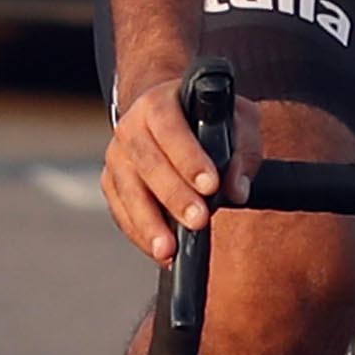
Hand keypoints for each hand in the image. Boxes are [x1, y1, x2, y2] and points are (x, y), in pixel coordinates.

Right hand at [102, 61, 249, 262]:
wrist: (171, 115)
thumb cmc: (208, 118)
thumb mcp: (238, 120)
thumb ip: (243, 151)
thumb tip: (237, 190)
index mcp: (159, 103)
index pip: (171, 129)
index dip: (189, 157)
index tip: (211, 185)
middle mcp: (130, 127)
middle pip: (147, 163)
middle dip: (174, 196)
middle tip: (198, 221)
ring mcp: (116, 156)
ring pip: (128, 191)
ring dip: (149, 223)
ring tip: (169, 249)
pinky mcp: (111, 183)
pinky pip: (122, 212)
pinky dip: (141, 234)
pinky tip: (162, 251)